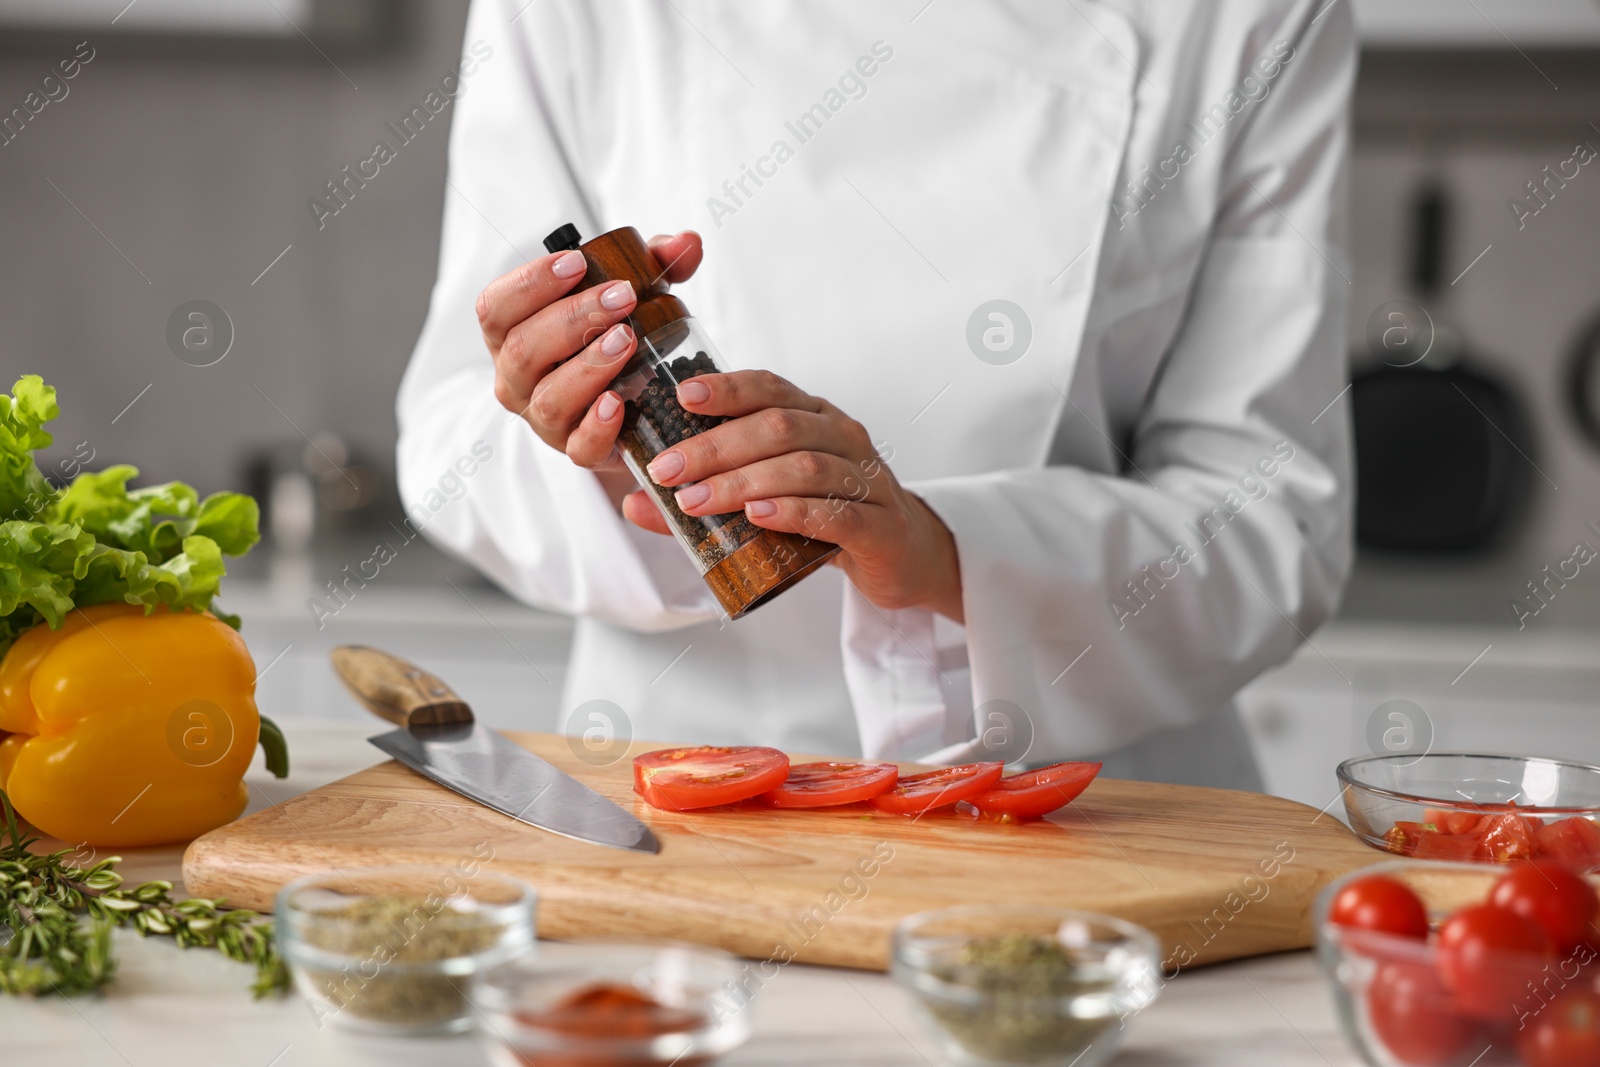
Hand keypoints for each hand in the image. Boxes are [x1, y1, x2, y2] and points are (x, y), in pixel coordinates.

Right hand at [476, 231, 703, 474]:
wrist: (632, 410)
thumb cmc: (614, 342)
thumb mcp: (629, 297)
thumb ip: (652, 264)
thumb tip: (688, 243)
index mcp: (512, 335)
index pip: (495, 306)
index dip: (530, 282)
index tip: (577, 263)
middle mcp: (517, 379)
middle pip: (524, 347)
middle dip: (573, 318)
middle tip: (621, 297)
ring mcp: (543, 420)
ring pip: (549, 397)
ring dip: (588, 365)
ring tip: (627, 340)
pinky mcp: (576, 451)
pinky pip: (579, 446)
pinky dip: (598, 426)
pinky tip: (619, 402)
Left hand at [623, 371, 964, 621]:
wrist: (902, 553)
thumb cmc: (826, 515)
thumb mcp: (767, 496)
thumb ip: (705, 496)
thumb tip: (634, 501)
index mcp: (814, 416)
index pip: (769, 388)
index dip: (726, 389)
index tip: (680, 397)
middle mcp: (842, 436)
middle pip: (777, 427)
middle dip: (715, 446)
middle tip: (669, 470)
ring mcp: (865, 478)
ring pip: (802, 467)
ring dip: (742, 481)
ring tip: (697, 500)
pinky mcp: (879, 525)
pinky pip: (837, 511)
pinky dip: (794, 511)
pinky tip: (759, 515)